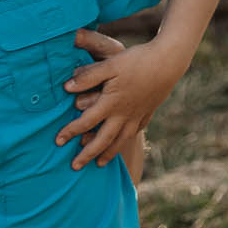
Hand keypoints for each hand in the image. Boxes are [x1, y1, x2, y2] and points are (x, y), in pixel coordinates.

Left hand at [56, 30, 180, 168]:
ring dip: (108, 153)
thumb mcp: (110, 65)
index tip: (58, 141)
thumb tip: (66, 88)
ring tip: (99, 164)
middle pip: (103, 140)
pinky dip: (126, 140)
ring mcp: (137, 115)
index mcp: (112, 103)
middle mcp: (124, 114)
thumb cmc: (137, 61)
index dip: (71, 131)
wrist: (169, 62)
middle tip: (75, 167)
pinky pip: (135, 132)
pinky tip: (122, 143)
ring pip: (120, 140)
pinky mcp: (148, 112)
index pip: (86, 122)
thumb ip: (88, 77)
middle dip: (88, 155)